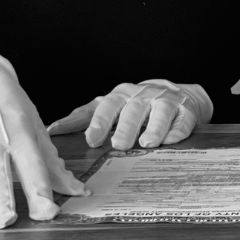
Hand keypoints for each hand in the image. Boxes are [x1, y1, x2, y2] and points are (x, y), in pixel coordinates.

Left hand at [46, 80, 212, 149]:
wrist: (178, 94)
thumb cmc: (136, 104)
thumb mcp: (109, 106)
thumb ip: (83, 117)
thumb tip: (53, 128)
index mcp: (122, 95)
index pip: (109, 105)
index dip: (100, 122)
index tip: (93, 140)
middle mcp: (144, 96)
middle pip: (134, 109)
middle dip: (127, 127)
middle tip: (119, 145)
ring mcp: (166, 101)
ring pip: (161, 112)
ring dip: (154, 127)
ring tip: (147, 143)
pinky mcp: (186, 111)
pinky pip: (183, 120)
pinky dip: (178, 130)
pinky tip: (172, 140)